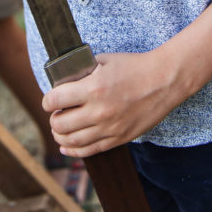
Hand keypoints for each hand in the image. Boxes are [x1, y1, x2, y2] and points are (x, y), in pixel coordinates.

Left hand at [41, 50, 178, 156]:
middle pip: (60, 124)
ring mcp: (109, 128)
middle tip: (55, 113)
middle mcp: (99, 111)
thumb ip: (83, 71)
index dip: (47, 100)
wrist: (163, 81)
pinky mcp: (119, 139)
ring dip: (60, 136)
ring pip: (72, 141)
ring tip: (59, 129)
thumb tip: (64, 81)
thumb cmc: (134, 67)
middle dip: (53, 119)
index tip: (48, 100)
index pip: (55, 100)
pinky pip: (90, 151)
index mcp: (93, 88)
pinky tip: (66, 147)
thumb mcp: (104, 61)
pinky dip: (73, 151)